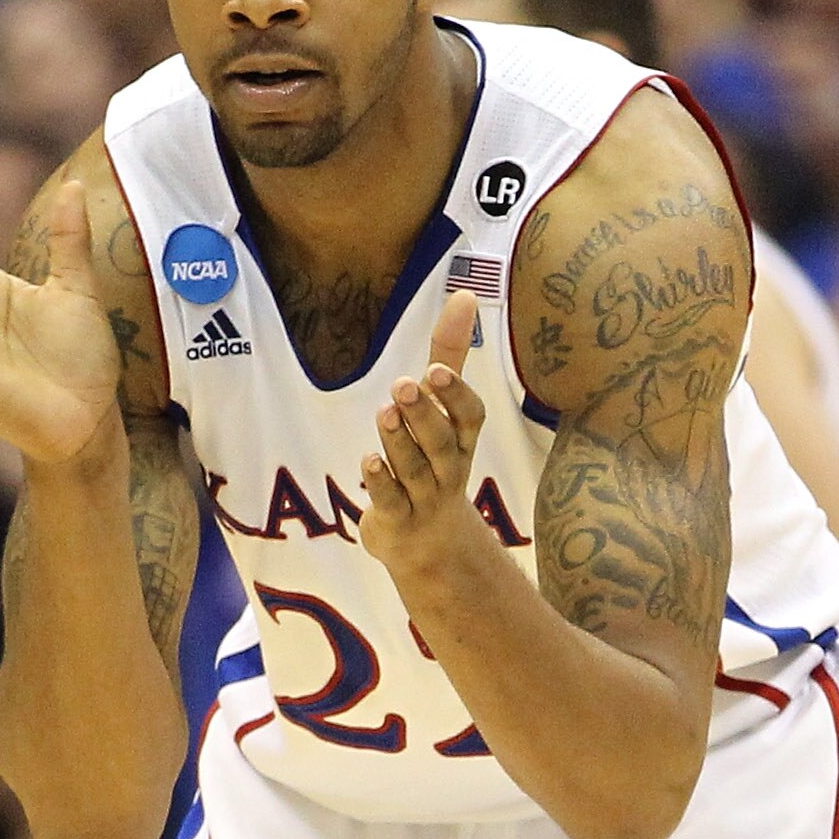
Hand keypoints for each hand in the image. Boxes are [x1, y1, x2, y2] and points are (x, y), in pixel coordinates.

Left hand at [353, 292, 504, 602]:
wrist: (429, 543)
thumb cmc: (435, 460)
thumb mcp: (444, 408)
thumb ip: (450, 353)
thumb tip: (466, 294)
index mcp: (462, 440)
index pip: (469, 418)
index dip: (456, 396)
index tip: (437, 370)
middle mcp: (448, 468)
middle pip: (441, 443)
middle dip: (424, 414)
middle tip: (404, 385)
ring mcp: (423, 497)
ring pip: (413, 469)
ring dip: (399, 441)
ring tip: (384, 412)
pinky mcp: (397, 519)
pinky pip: (390, 501)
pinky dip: (379, 482)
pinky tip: (368, 461)